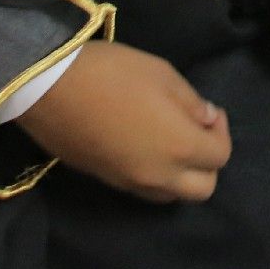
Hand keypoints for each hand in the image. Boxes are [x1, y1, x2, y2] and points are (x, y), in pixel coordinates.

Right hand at [17, 39, 231, 202]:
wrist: (48, 89)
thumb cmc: (112, 73)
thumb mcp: (162, 74)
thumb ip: (191, 102)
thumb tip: (207, 119)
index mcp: (179, 146)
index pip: (220, 155)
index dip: (220, 130)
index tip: (207, 110)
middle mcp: (158, 175)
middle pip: (202, 188)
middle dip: (208, 163)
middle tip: (194, 130)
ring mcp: (130, 183)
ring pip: (172, 195)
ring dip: (182, 173)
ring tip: (169, 139)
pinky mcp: (107, 181)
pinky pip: (144, 190)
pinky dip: (156, 175)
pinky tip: (144, 145)